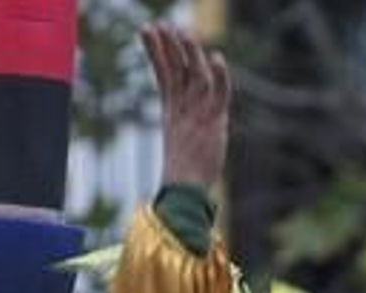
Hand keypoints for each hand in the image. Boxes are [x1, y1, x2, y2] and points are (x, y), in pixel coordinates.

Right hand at [142, 23, 229, 189]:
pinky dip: (219, 76)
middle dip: (167, 46)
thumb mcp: (179, 148)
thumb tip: (175, 123)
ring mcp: (197, 115)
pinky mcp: (213, 124)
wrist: (184, 194)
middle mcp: (183, 111)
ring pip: (194, 77)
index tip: (146, 31)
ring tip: (183, 32)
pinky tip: (216, 58)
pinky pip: (218, 94)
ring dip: (189, 53)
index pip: (164, 76)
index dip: (157, 53)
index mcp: (172, 114)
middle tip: (159, 24)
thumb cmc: (184, 180)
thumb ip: (180, 131)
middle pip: (175, 71)